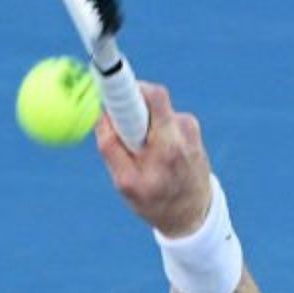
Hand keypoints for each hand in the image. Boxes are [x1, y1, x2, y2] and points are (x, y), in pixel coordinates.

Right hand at [95, 84, 213, 237]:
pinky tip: (155, 155)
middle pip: (151, 96)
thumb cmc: (156, 202)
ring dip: (141, 125)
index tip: (108, 76)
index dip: (127, 83)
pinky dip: (153, 131)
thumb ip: (110, 147)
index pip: (151, 96)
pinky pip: (162, 119)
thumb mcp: (126, 183)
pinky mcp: (192, 128)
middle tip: (117, 122)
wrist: (194, 216)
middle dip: (129, 106)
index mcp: (168, 144)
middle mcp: (183, 131)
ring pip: (154, 111)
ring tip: (142, 155)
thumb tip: (99, 113)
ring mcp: (191, 128)